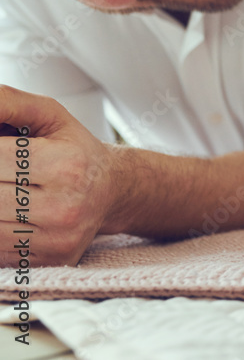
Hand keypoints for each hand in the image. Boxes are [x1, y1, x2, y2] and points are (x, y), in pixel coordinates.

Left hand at [0, 86, 119, 266]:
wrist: (114, 189)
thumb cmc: (75, 148)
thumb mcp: (48, 115)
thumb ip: (7, 102)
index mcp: (65, 165)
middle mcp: (65, 206)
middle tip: (3, 173)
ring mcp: (58, 238)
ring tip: (6, 187)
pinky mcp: (52, 260)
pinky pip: (2, 250)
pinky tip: (9, 210)